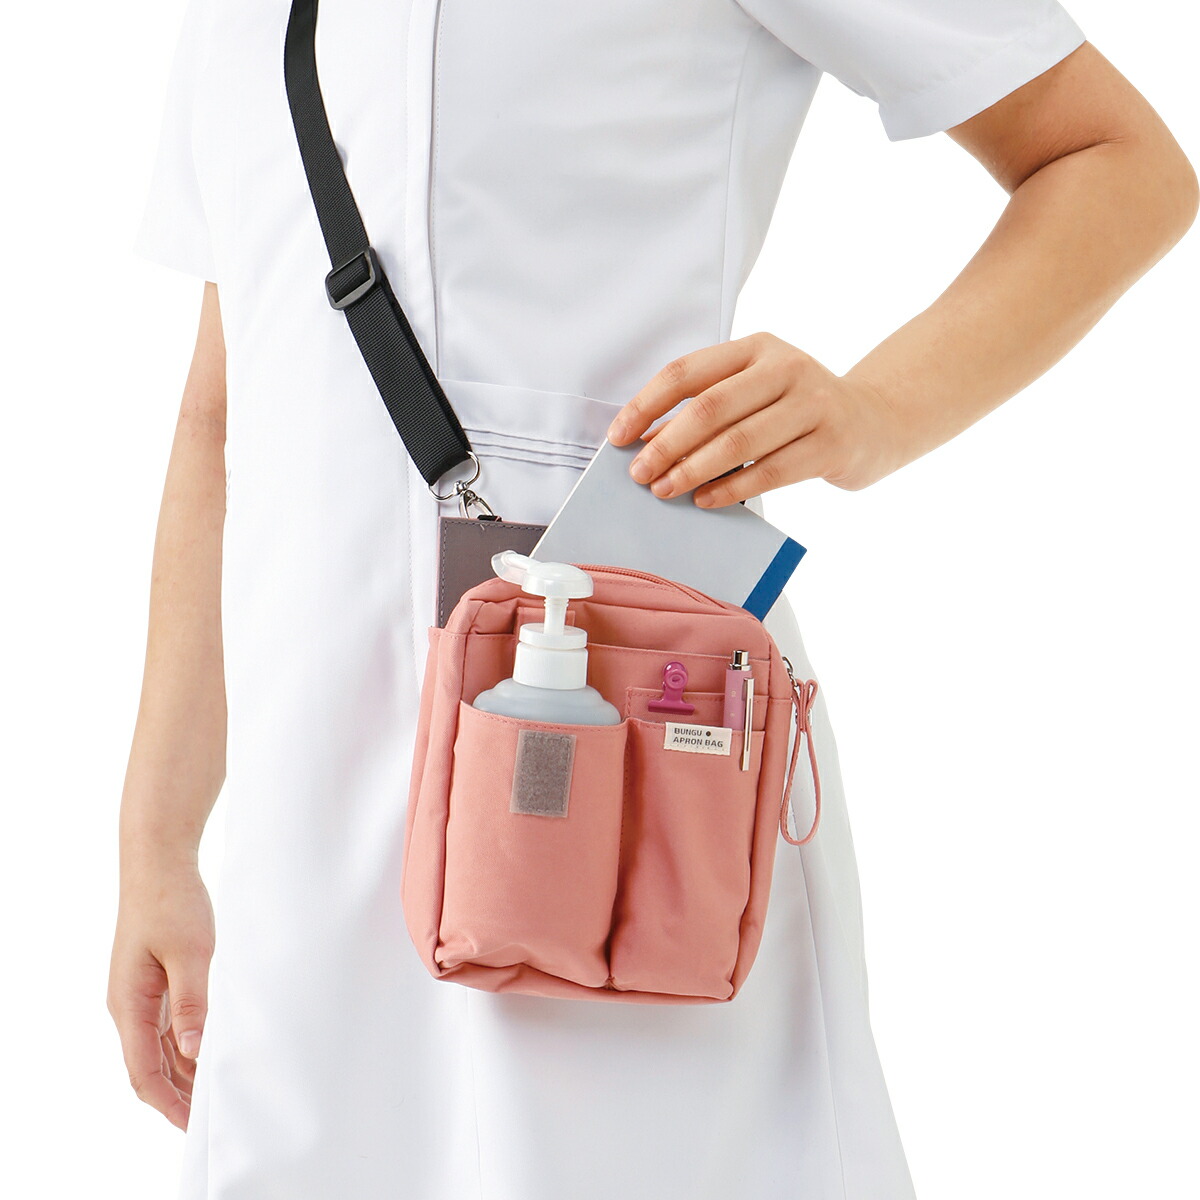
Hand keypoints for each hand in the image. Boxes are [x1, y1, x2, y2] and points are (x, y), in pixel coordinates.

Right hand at [107, 854, 214, 1130]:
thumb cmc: (172, 902)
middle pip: (149, 1067)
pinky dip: (185, 1047)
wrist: (159, 864)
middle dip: (176, 1096)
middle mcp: (130, 1006)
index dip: (168, 1103)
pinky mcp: (155, 982)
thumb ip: (192, 1002)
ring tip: (213, 1095)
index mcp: (130, 1004)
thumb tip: (193, 1050)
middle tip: (209, 1119)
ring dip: (182, 1074)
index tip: (193, 1125)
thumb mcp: (190, 952)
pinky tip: (208, 1054)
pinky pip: (166, 1027)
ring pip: (159, 1050)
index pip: (144, 1072)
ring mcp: (141, 995)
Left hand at [606, 332, 906, 504]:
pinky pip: (770, 471)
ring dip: (693, 470)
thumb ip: (709, 409)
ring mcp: (813, 403)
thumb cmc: (799, 410)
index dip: (647, 404)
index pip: (687, 372)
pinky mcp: (830, 443)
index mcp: (756, 348)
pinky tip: (706, 500)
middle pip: (710, 408)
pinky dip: (731, 488)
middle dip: (666, 444)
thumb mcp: (757, 392)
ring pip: (738, 441)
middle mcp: (786, 368)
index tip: (618, 436)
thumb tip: (646, 442)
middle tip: (640, 473)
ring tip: (665, 490)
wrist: (875, 422)